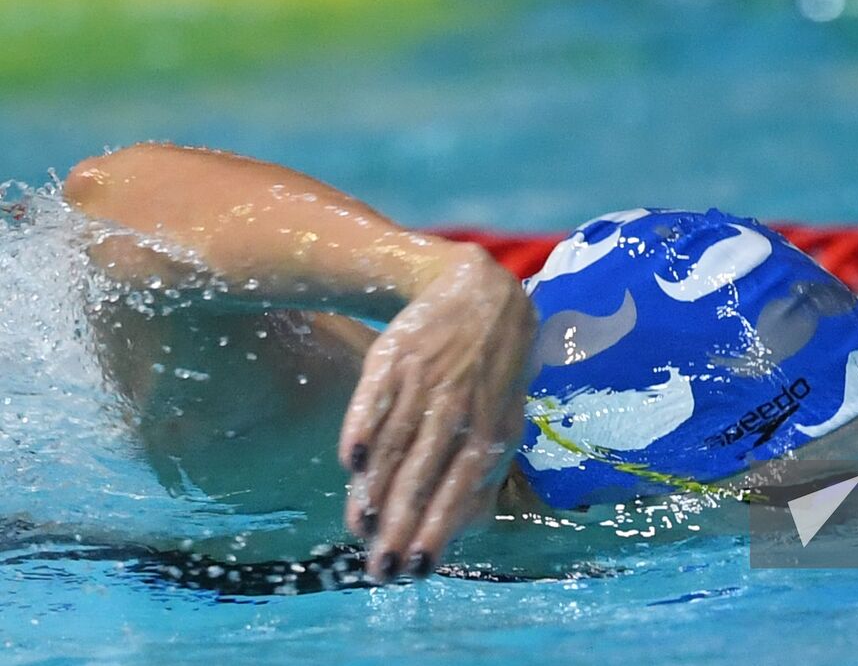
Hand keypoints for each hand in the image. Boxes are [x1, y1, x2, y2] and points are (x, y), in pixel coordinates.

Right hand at [338, 244, 535, 580]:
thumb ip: (484, 474)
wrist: (477, 292)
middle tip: (379, 569)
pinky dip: (361, 430)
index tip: (416, 567)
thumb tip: (461, 531)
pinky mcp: (394, 358)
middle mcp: (458, 410)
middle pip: (422, 477)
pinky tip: (349, 463)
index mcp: (490, 431)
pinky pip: (374, 400)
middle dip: (400, 528)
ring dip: (375, 491)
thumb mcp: (505, 421)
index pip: (459, 490)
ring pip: (394, 445)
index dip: (437, 529)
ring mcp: (425, 383)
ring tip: (359, 529)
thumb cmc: (492, 374)